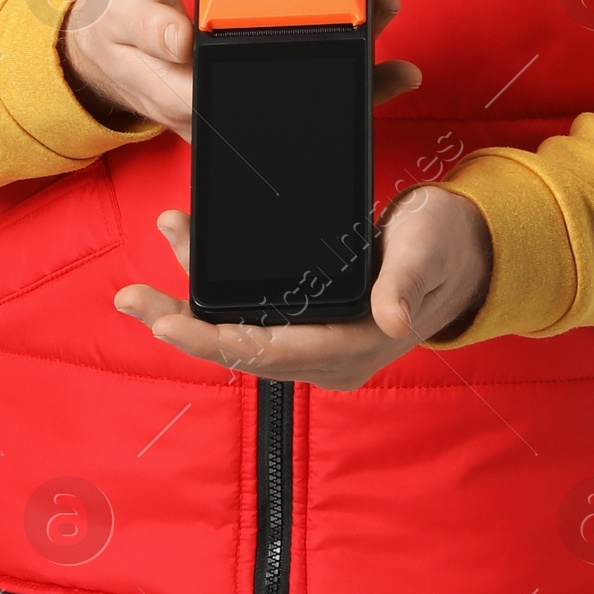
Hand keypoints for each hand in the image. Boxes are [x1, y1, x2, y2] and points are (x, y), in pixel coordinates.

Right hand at [57, 0, 420, 140]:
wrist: (95, 43)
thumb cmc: (111, 25)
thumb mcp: (124, 12)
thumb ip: (153, 26)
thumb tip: (184, 41)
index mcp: (188, 98)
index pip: (259, 102)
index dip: (310, 86)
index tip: (354, 68)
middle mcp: (214, 113)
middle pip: (293, 110)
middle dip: (350, 88)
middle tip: (403, 71)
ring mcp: (227, 108)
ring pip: (296, 104)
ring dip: (349, 80)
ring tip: (402, 66)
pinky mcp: (234, 95)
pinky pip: (286, 89)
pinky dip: (326, 70)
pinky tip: (363, 53)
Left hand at [113, 183, 493, 389]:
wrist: (465, 249)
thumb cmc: (446, 245)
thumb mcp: (428, 253)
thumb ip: (407, 283)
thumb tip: (393, 319)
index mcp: (350, 349)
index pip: (265, 354)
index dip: (211, 340)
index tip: (166, 322)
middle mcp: (324, 354)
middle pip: (238, 346)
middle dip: (181, 320)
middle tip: (128, 298)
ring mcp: (314, 337)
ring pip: (238, 323)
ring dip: (194, 290)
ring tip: (161, 239)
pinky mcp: (309, 316)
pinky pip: (251, 306)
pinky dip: (218, 278)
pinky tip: (190, 243)